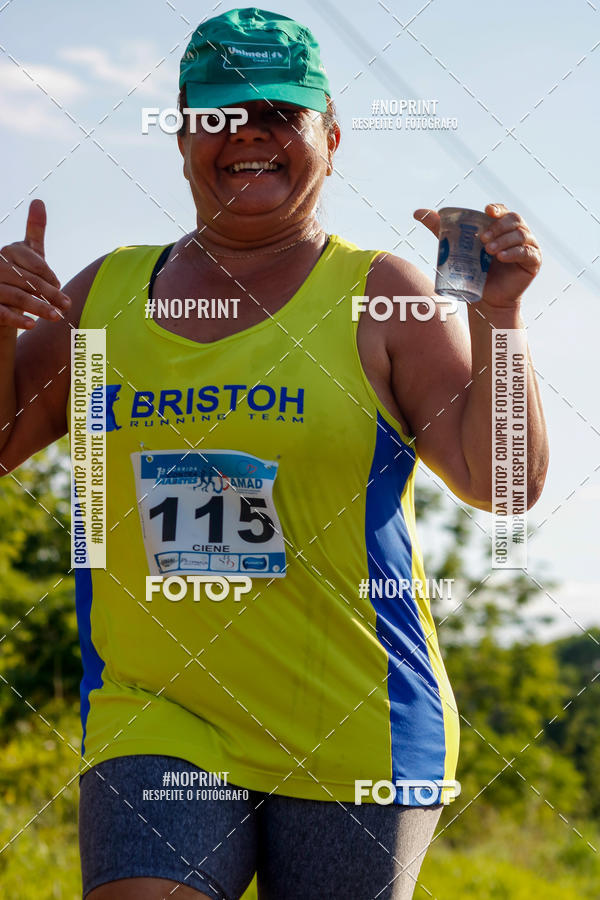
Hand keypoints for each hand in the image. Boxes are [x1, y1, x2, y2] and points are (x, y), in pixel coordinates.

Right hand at [0, 199, 70, 329]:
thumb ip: (34, 230)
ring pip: (17, 296)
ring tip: (57, 317)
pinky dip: (16, 319)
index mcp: (8, 252)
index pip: (33, 262)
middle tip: (68, 305)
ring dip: (38, 308)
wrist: (1, 298)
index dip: (48, 275)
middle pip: (28, 280)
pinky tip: (31, 325)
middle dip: (50, 294)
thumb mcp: (28, 252)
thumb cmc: (19, 274)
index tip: (60, 287)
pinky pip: (1, 313)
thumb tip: (38, 201)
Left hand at [414, 203, 541, 308]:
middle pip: (514, 220)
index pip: (502, 211)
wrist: (485, 299)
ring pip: (521, 234)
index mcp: (500, 227)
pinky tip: (502, 257)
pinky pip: (527, 252)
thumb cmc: (472, 272)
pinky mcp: (533, 261)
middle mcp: (516, 233)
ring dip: (504, 240)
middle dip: (498, 227)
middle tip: (482, 240)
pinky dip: (515, 252)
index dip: (497, 209)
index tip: (487, 212)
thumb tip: (417, 212)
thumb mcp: (455, 248)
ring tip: (488, 252)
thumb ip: (440, 229)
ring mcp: (527, 246)